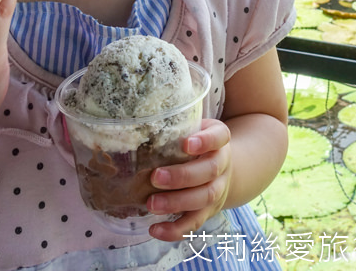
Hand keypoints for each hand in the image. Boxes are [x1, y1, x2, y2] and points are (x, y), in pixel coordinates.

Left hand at [146, 119, 230, 241]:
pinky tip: (155, 229)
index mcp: (219, 140)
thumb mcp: (193, 129)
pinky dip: (175, 230)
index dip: (205, 141)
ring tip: (151, 204)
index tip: (187, 143)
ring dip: (177, 203)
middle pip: (209, 171)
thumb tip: (133, 125)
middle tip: (155, 177)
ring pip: (204, 198)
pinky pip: (194, 223)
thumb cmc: (197, 144)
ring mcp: (217, 189)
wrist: (222, 168)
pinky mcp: (208, 211)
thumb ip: (174, 127)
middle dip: (182, 176)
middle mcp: (222, 165)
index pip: (219, 136)